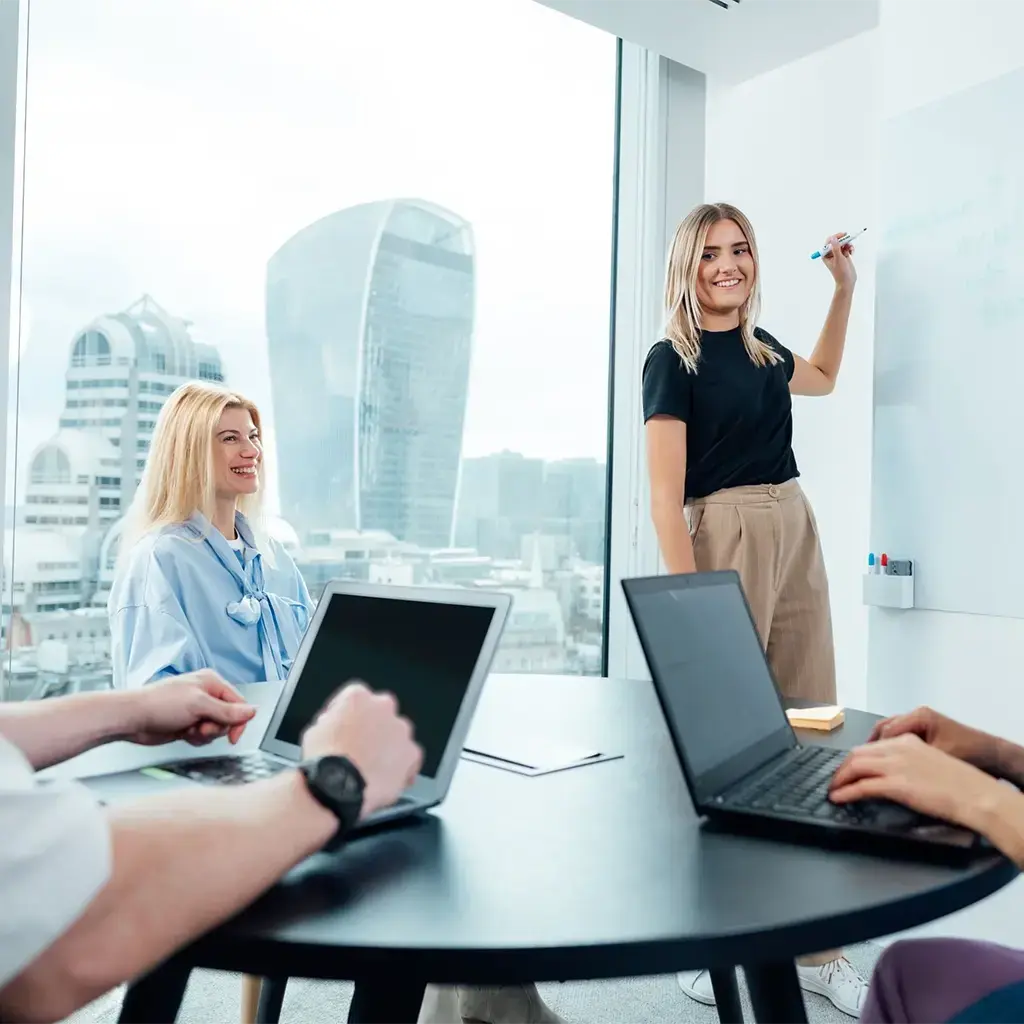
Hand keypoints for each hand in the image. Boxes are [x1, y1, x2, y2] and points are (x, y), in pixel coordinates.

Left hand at [125, 671, 256, 746]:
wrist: (132, 719)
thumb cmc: (159, 704)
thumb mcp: (199, 705)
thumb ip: (227, 711)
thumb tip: (252, 711)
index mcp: (212, 683)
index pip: (239, 703)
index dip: (238, 721)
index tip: (233, 736)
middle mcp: (206, 695)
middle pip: (229, 718)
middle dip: (216, 728)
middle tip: (200, 726)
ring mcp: (197, 710)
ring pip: (216, 729)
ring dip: (204, 734)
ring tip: (189, 729)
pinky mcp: (188, 724)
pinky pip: (204, 736)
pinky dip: (196, 738)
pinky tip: (184, 733)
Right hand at [302, 681, 422, 819]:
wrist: (338, 786)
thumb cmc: (323, 761)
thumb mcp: (314, 731)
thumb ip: (332, 722)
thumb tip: (336, 728)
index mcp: (357, 696)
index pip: (356, 698)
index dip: (348, 716)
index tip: (345, 728)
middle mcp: (383, 707)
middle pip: (381, 714)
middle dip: (373, 728)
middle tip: (360, 748)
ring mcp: (400, 730)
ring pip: (398, 735)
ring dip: (388, 747)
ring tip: (372, 768)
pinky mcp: (412, 753)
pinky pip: (410, 759)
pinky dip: (402, 767)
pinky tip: (388, 778)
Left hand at [821, 230, 856, 289]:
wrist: (847, 281)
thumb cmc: (841, 272)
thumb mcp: (838, 259)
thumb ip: (836, 248)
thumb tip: (833, 238)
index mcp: (825, 254)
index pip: (829, 242)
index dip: (836, 237)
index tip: (843, 235)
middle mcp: (830, 253)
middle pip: (836, 241)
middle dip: (843, 240)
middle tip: (850, 238)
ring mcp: (837, 254)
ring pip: (843, 243)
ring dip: (848, 244)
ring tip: (851, 249)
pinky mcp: (844, 255)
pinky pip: (847, 247)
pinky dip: (850, 248)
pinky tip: (852, 252)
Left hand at [829, 733, 1005, 831]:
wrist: (976, 794)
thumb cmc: (959, 784)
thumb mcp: (929, 763)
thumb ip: (908, 763)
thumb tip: (892, 775)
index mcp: (907, 741)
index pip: (871, 746)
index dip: (854, 759)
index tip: (847, 769)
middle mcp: (898, 749)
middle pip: (857, 753)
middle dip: (842, 768)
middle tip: (836, 780)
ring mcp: (896, 765)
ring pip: (855, 766)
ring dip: (840, 779)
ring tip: (833, 790)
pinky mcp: (897, 784)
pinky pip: (862, 786)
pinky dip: (846, 792)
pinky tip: (839, 797)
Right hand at [869, 705, 1002, 773]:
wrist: (991, 753)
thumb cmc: (967, 754)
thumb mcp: (938, 757)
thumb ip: (910, 760)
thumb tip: (884, 769)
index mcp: (919, 717)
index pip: (887, 731)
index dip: (875, 749)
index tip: (866, 766)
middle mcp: (916, 714)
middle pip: (884, 728)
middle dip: (870, 747)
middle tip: (858, 765)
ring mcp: (920, 720)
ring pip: (889, 730)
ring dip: (878, 746)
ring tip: (868, 762)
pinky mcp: (924, 728)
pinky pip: (899, 733)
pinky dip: (889, 744)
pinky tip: (886, 759)